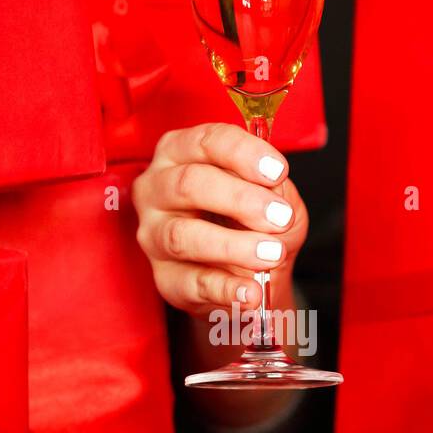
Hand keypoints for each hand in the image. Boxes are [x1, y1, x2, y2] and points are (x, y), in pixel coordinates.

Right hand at [132, 122, 307, 315]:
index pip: (206, 141)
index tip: (278, 172)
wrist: (249, 271)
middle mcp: (157, 188)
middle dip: (240, 200)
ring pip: (183, 236)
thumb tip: (273, 194)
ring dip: (233, 246)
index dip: (243, 154)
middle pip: (189, 184)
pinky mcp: (164, 278)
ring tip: (271, 253)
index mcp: (181, 153)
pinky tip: (251, 291)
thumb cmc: (252, 220)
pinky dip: (226, 288)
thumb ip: (275, 189)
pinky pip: (192, 283)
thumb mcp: (274, 195)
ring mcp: (154, 235)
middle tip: (279, 218)